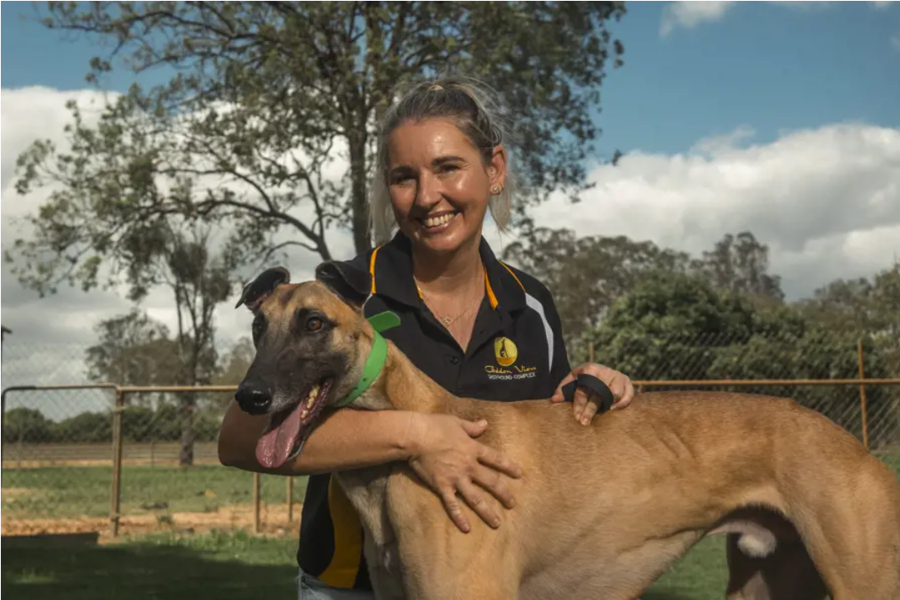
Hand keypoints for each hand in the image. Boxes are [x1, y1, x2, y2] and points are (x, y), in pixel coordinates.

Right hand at [405, 413, 522, 533]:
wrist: (415, 436)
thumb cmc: (435, 426)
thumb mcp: (457, 422)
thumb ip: (472, 427)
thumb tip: (485, 423)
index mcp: (473, 449)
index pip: (496, 459)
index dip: (509, 466)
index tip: (519, 474)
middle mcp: (468, 466)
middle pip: (491, 482)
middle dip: (503, 494)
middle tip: (512, 504)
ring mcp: (456, 478)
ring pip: (475, 498)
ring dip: (487, 511)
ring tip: (496, 523)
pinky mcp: (442, 487)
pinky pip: (452, 505)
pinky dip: (459, 517)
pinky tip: (466, 528)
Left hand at [550, 363, 634, 425]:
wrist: (598, 369)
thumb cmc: (583, 377)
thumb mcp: (572, 379)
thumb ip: (563, 389)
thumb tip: (554, 400)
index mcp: (589, 368)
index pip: (583, 389)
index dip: (579, 404)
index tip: (576, 417)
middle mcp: (605, 370)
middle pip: (598, 393)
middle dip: (590, 409)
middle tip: (584, 422)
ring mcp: (617, 375)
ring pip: (614, 392)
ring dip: (606, 405)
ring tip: (599, 416)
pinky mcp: (627, 381)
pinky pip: (628, 394)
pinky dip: (622, 403)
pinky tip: (613, 410)